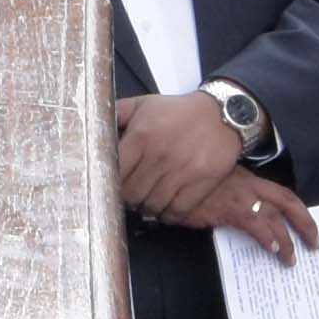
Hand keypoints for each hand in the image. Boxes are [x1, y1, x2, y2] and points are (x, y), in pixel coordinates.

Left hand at [110, 90, 252, 225]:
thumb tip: (94, 124)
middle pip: (131, 194)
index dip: (110, 184)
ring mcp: (181, 171)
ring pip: (152, 206)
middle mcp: (159, 155)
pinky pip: (177, 211)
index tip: (111, 185)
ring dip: (146, 207)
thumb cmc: (180, 112)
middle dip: (127, 198)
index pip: (114, 174)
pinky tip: (165, 207)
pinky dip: (168, 215)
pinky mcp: (201, 184)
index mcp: (141, 136)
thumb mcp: (145, 104)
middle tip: (130, 195)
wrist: (224, 114)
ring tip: (147, 200)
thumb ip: (117, 113)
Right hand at [188, 165, 318, 259]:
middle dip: (306, 223)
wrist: (170, 178)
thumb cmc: (188, 184)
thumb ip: (232, 196)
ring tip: (291, 259)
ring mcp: (241, 196)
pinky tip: (272, 250)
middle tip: (316, 243)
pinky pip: (256, 224)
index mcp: (249, 179)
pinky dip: (267, 237)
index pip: (282, 193)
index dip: (299, 210)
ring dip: (287, 240)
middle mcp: (250, 185)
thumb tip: (245, 216)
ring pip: (275, 217)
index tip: (309, 226)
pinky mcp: (230, 208)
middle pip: (288, 202)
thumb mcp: (216, 184)